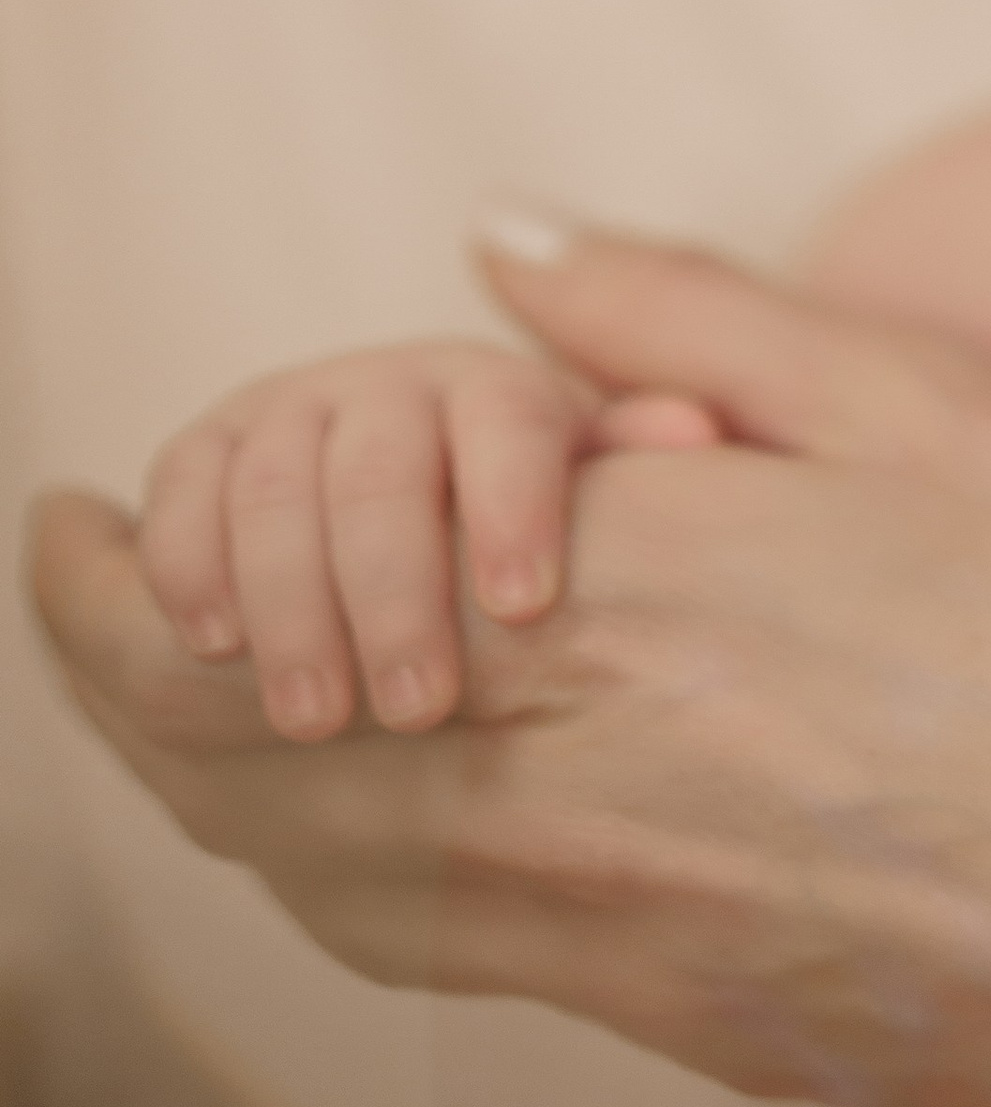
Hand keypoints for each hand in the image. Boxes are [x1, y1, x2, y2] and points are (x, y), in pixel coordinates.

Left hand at [31, 225, 990, 1106]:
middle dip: (130, 686)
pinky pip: (446, 960)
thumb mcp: (929, 411)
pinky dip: (354, 876)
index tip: (70, 516)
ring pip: (321, 891)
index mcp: (618, 615)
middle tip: (100, 592)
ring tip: (221, 696)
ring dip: (228, 788)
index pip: (246, 627)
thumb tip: (500, 246)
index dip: (107, 588)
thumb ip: (686, 325)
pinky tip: (402, 808)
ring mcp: (625, 956)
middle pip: (237, 782)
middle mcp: (575, 807)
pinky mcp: (698, 1035)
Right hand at [136, 338, 720, 737]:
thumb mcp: (640, 507)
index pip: (512, 424)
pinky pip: (186, 481)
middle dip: (395, 594)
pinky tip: (212, 644)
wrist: (439, 551)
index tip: (524, 609)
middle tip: (418, 711)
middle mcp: (397, 387)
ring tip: (315, 719)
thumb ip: (660, 468)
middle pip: (382, 472)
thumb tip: (689, 435)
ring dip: (288, 601)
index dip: (515, 509)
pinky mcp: (210, 452)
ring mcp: (295, 412)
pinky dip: (188, 557)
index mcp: (506, 394)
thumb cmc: (563, 549)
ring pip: (277, 484)